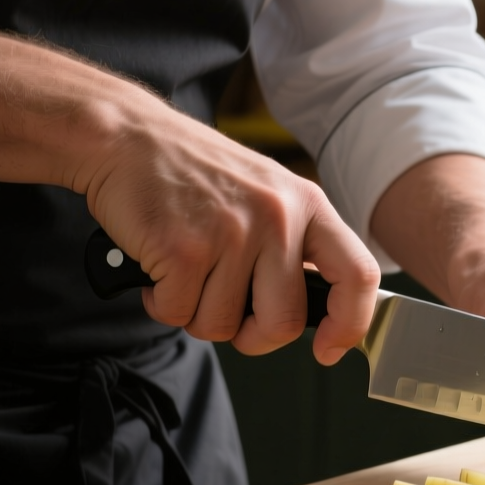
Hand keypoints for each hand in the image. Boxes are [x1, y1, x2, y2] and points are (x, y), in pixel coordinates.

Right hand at [79, 101, 378, 364]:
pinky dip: (161, 302)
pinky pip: (177, 314)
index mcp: (308, 205)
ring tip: (186, 271)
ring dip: (195, 313)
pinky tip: (158, 266)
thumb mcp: (268, 192)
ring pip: (222, 326)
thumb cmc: (194, 172)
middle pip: (283, 323)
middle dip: (251, 337)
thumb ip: (297, 245)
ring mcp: (231, 233)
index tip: (329, 349)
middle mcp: (278, 218)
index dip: (349, 325)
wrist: (125, 135)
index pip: (358, 275)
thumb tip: (321, 312)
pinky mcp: (183, 249)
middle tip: (227, 314)